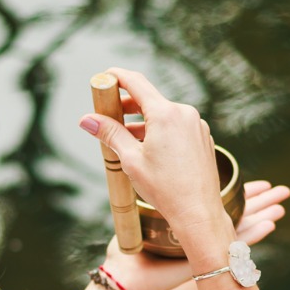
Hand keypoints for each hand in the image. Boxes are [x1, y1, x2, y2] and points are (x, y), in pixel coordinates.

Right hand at [80, 69, 228, 251]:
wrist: (198, 213)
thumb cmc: (165, 189)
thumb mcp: (130, 160)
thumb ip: (110, 134)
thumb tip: (86, 119)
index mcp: (166, 114)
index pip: (136, 82)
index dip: (117, 76)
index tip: (104, 77)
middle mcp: (184, 113)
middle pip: (150, 99)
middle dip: (127, 105)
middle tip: (108, 113)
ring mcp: (196, 125)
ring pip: (164, 115)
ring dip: (143, 122)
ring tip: (125, 138)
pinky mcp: (203, 138)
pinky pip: (177, 127)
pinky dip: (161, 132)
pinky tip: (150, 149)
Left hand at [101, 179, 289, 289]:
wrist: (128, 277)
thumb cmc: (130, 253)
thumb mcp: (138, 216)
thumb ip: (145, 195)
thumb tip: (138, 169)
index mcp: (191, 223)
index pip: (220, 202)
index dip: (238, 190)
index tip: (255, 179)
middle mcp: (203, 234)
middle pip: (238, 212)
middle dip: (260, 200)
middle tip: (280, 189)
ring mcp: (208, 247)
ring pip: (242, 225)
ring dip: (263, 213)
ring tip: (283, 203)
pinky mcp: (207, 258)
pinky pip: (235, 244)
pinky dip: (253, 234)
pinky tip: (271, 224)